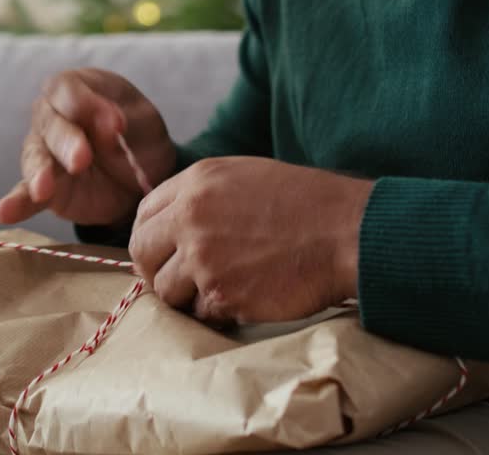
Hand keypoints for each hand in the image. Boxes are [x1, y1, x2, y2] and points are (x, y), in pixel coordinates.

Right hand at [0, 68, 176, 227]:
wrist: (146, 172)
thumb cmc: (138, 133)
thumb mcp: (139, 117)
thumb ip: (119, 119)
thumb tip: (110, 127)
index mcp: (72, 89)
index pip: (68, 91)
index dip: (89, 105)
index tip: (116, 123)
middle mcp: (49, 117)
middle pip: (51, 125)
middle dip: (67, 141)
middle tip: (83, 159)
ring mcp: (42, 153)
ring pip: (36, 158)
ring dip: (39, 173)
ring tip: (42, 189)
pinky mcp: (44, 189)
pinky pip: (26, 195)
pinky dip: (16, 204)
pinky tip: (2, 212)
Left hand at [129, 157, 372, 324]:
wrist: (346, 232)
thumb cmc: (306, 204)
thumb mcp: (244, 176)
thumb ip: (201, 196)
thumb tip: (169, 224)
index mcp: (196, 182)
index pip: (144, 214)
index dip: (150, 237)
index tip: (160, 252)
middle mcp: (191, 217)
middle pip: (142, 253)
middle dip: (155, 270)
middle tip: (176, 280)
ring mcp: (203, 258)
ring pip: (166, 289)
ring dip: (187, 295)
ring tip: (221, 288)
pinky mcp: (221, 294)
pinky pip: (200, 312)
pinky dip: (217, 311)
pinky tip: (245, 296)